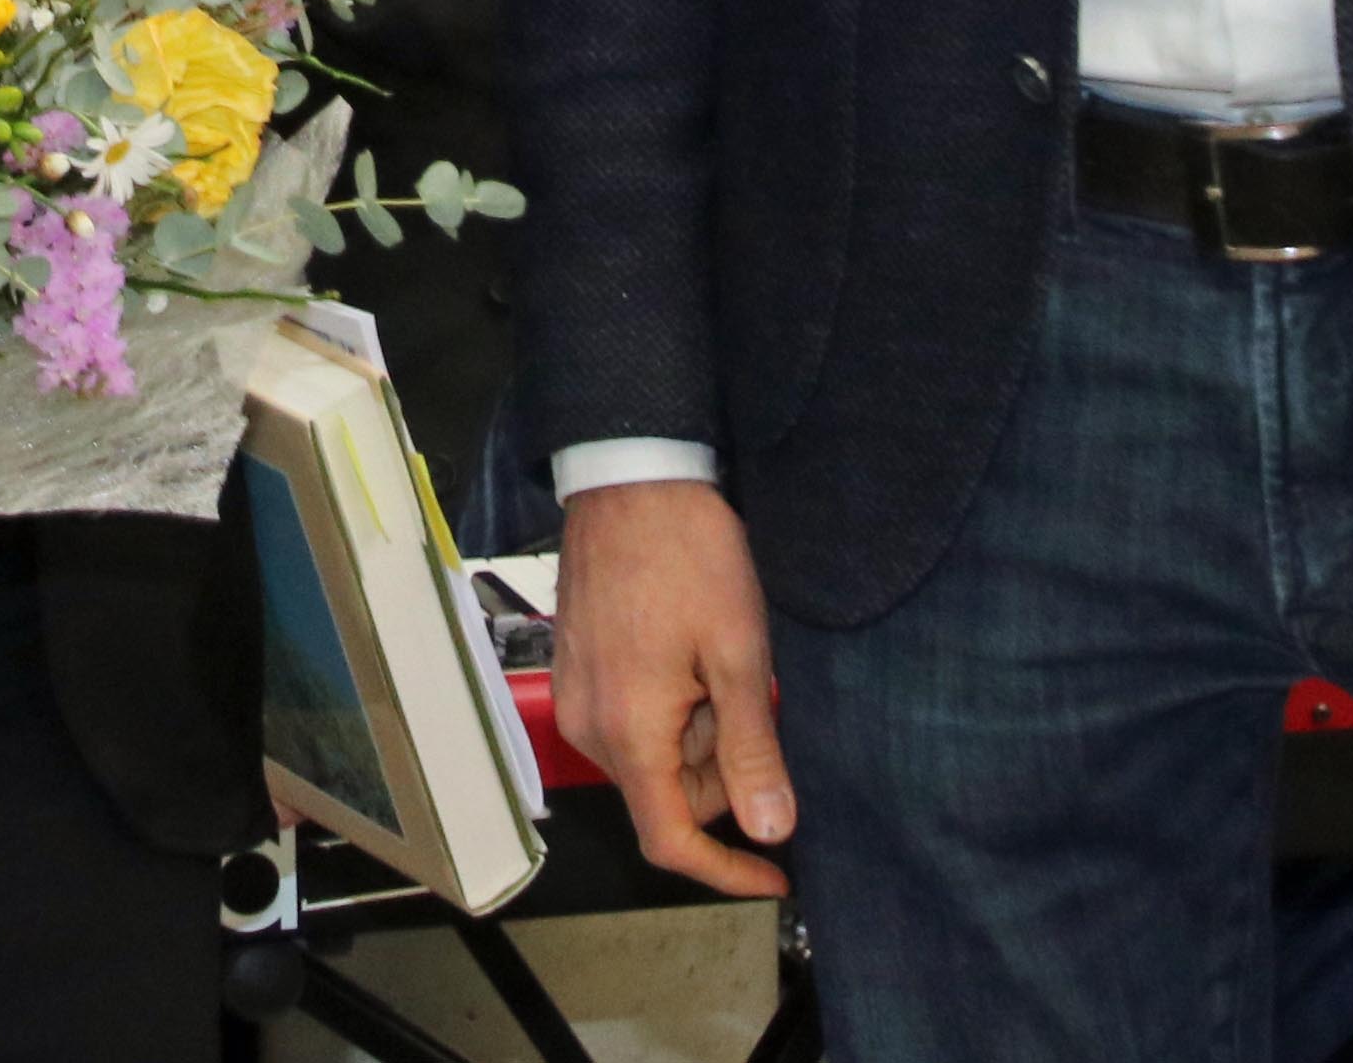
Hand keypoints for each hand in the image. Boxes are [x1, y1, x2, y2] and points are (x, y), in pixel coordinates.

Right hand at [553, 479, 792, 896]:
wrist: (630, 483)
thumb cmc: (688, 560)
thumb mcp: (739, 657)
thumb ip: (752, 753)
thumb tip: (771, 829)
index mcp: (629, 733)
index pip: (670, 840)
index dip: (726, 870)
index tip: (777, 870)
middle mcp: (590, 728)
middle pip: (667, 797)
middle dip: (720, 771)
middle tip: (749, 697)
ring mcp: (576, 699)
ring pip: (653, 760)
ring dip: (698, 736)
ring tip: (717, 662)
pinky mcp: (575, 674)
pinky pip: (631, 725)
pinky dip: (671, 712)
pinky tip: (689, 656)